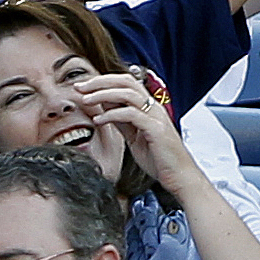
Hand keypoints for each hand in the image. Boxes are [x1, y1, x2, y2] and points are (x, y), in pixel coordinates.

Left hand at [75, 69, 197, 194]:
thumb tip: (103, 107)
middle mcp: (153, 107)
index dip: (102, 82)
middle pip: (125, 81)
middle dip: (100, 81)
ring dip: (103, 94)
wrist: (180, 178)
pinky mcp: (156, 129)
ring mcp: (156, 117)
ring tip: (86, 101)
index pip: (124, 83)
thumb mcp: (134, 136)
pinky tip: (99, 120)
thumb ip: (122, 121)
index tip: (82, 87)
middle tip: (79, 87)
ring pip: (128, 93)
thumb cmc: (159, 159)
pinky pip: (131, 114)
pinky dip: (112, 114)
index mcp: (148, 107)